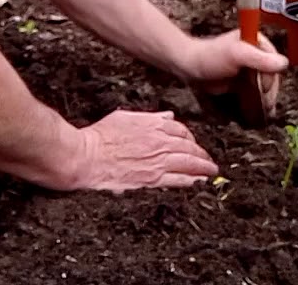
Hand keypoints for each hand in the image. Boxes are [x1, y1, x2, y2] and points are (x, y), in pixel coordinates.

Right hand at [64, 110, 218, 191]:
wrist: (87, 157)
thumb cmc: (100, 137)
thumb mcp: (125, 117)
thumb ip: (149, 117)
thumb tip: (167, 116)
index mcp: (152, 126)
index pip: (180, 129)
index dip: (189, 136)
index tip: (192, 141)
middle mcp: (159, 143)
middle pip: (189, 147)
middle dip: (201, 153)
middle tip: (207, 158)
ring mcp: (157, 162)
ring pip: (188, 163)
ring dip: (202, 167)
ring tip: (210, 170)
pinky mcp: (151, 179)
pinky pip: (177, 180)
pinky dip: (191, 180)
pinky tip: (198, 181)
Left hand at [178, 30, 287, 115]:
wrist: (191, 66)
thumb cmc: (210, 56)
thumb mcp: (236, 54)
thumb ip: (259, 58)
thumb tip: (283, 63)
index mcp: (258, 42)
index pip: (274, 61)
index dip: (271, 76)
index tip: (263, 88)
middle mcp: (256, 54)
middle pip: (271, 75)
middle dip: (269, 91)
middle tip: (265, 105)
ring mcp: (250, 68)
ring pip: (265, 86)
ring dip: (265, 98)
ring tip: (264, 111)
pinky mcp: (243, 80)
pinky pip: (255, 92)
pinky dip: (257, 101)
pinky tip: (258, 111)